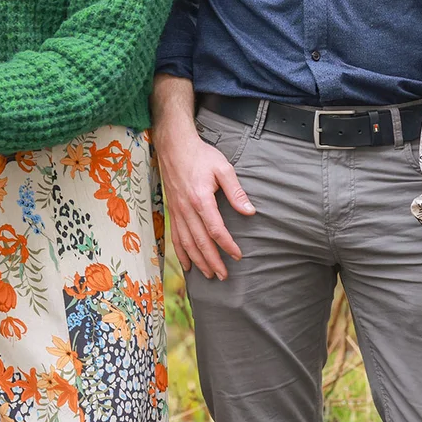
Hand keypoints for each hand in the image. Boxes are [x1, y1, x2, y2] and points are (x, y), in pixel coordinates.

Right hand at [152, 107, 254, 281]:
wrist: (174, 145)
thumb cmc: (201, 155)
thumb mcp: (223, 168)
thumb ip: (236, 191)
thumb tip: (249, 211)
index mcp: (201, 199)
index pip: (215, 230)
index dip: (227, 245)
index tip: (237, 256)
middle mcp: (186, 208)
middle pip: (200, 241)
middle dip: (212, 261)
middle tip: (223, 276)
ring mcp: (177, 210)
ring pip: (186, 242)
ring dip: (197, 261)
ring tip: (208, 275)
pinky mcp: (172, 209)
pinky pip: (175, 236)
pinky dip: (181, 252)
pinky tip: (187, 264)